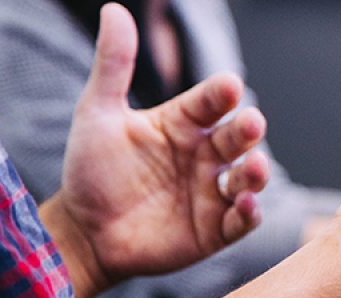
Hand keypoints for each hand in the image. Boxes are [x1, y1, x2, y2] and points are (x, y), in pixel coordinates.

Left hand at [41, 3, 268, 297]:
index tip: (229, 86)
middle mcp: (204, 155)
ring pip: (248, 178)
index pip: (210, 102)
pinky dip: (249, 213)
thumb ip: (113, 65)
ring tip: (254, 167)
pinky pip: (241, 220)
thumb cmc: (91, 171)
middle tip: (251, 123)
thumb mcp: (97, 114)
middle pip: (237, 138)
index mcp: (182, 124)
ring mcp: (212, 193)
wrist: (83, 232)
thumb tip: (114, 9)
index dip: (221, 94)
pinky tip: (245, 204)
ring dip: (257, 172)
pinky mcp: (215, 230)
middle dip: (248, 130)